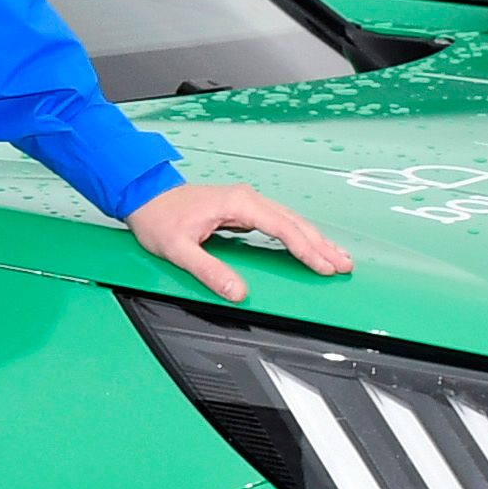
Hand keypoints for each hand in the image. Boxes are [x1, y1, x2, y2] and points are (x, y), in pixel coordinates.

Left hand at [127, 179, 352, 301]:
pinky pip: (279, 223)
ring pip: (290, 221)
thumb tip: (237, 292)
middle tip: (344, 265)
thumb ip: (209, 271)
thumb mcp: (179, 249)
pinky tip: (309, 248)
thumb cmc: (158, 217)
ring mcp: (246, 203)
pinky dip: (298, 236)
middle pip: (294, 223)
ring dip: (314, 240)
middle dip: (321, 245)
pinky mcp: (243, 211)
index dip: (306, 249)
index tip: (324, 266)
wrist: (143, 196)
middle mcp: (247, 199)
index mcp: (238, 203)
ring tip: (337, 258)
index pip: (283, 228)